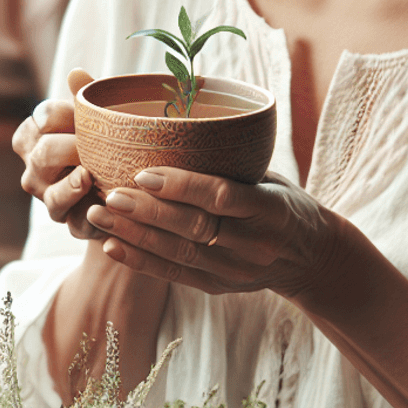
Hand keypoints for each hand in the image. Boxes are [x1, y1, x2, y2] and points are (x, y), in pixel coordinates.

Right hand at [14, 68, 101, 237]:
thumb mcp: (96, 117)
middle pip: (43, 154)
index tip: (75, 113)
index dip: (58, 114)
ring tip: (87, 175)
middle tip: (89, 144)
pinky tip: (101, 203)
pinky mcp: (72, 224)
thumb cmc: (102, 140)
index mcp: (34, 137)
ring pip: (53, 194)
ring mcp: (50, 199)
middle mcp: (35, 170)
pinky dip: (86, 214)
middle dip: (67, 147)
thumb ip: (86, 97)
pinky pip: (75, 222)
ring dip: (70, 185)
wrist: (124, 183)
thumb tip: (76, 73)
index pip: (41, 119)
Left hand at [84, 166, 343, 300]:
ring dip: (134, 235)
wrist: (310, 257)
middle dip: (147, 212)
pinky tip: (111, 245)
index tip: (143, 171)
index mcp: (270, 210)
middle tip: (108, 194)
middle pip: (194, 228)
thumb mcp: (268, 176)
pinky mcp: (218, 287)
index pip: (222, 197)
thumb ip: (227, 161)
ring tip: (97, 216)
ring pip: (179, 253)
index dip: (181, 185)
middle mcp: (254, 245)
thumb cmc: (280, 202)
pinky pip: (174, 275)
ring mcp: (235, 271)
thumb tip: (169, 120)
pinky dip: (140, 260)